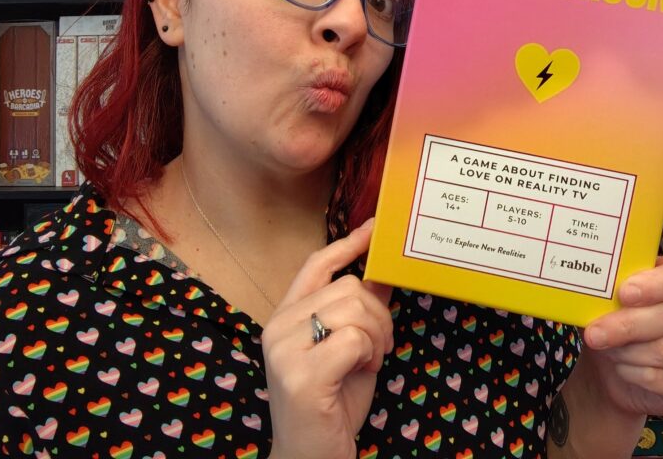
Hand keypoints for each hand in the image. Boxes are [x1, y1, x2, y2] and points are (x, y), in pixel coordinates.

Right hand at [262, 219, 393, 458]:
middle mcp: (277, 327)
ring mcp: (284, 350)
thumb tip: (385, 270)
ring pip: (353, 308)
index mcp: (286, 317)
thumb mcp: (350, 347)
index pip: (315, 264)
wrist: (312, 458)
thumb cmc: (332, 403)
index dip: (348, 243)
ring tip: (368, 363)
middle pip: (347, 286)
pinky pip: (354, 339)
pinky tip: (362, 373)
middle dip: (378, 314)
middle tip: (379, 347)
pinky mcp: (300, 375)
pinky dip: (370, 355)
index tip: (375, 228)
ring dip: (376, 336)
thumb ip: (362, 309)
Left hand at [580, 255, 662, 416]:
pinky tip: (620, 367)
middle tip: (595, 332)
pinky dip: (635, 374)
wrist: (615, 367)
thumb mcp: (609, 301)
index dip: (654, 285)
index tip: (623, 293)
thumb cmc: (615, 322)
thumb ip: (607, 290)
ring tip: (604, 348)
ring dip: (627, 351)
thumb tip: (590, 284)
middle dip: (629, 325)